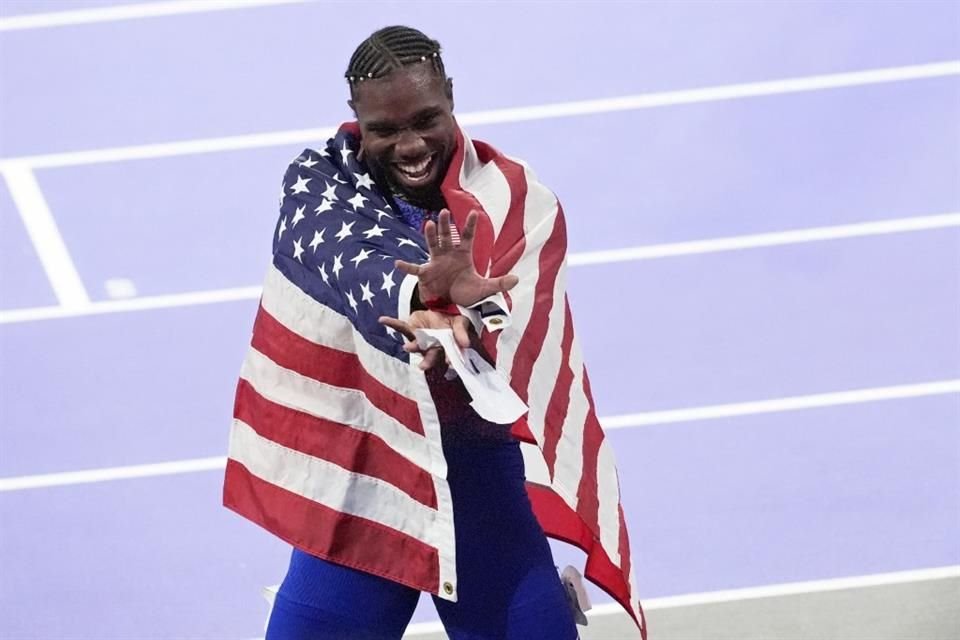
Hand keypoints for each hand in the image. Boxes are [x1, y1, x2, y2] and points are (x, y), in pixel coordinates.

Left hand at [379, 311, 472, 370]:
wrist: (441, 309)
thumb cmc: (452, 321)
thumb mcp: (460, 323)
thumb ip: (462, 332)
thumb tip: (466, 344)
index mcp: (446, 348)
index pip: (448, 357)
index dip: (449, 360)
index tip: (450, 363)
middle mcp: (432, 347)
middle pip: (430, 356)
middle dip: (428, 361)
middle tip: (423, 366)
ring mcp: (420, 339)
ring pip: (416, 345)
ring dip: (413, 346)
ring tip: (408, 347)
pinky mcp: (411, 329)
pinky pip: (400, 327)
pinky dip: (391, 323)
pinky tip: (382, 320)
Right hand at [395, 210, 518, 306]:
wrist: (452, 302)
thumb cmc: (468, 292)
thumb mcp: (485, 289)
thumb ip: (500, 283)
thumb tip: (517, 279)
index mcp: (463, 255)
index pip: (467, 237)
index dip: (470, 226)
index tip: (475, 213)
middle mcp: (448, 255)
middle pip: (446, 236)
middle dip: (445, 225)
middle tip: (443, 212)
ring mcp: (436, 262)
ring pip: (432, 245)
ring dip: (430, 236)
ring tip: (428, 224)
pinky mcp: (426, 274)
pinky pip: (415, 269)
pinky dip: (407, 268)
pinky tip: (397, 264)